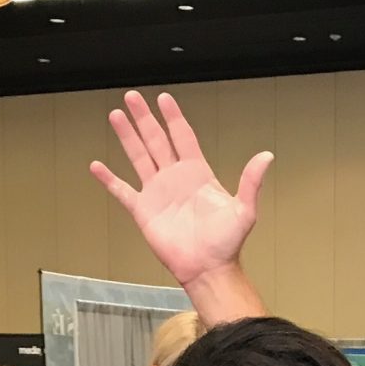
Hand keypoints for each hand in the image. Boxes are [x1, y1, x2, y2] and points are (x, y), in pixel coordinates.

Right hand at [89, 90, 269, 287]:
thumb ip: (251, 181)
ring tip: (116, 115)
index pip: (183, 137)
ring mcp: (157, 193)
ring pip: (138, 157)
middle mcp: (175, 178)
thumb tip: (267, 156)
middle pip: (156, 140)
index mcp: (197, 173)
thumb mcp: (244, 210)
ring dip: (127, 137)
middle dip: (144, 118)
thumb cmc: (227, 243)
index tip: (164, 98)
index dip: (173, 117)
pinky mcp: (144, 211)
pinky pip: (122, 191)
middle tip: (132, 97)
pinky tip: (97, 166)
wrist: (207, 268)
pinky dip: (109, 179)